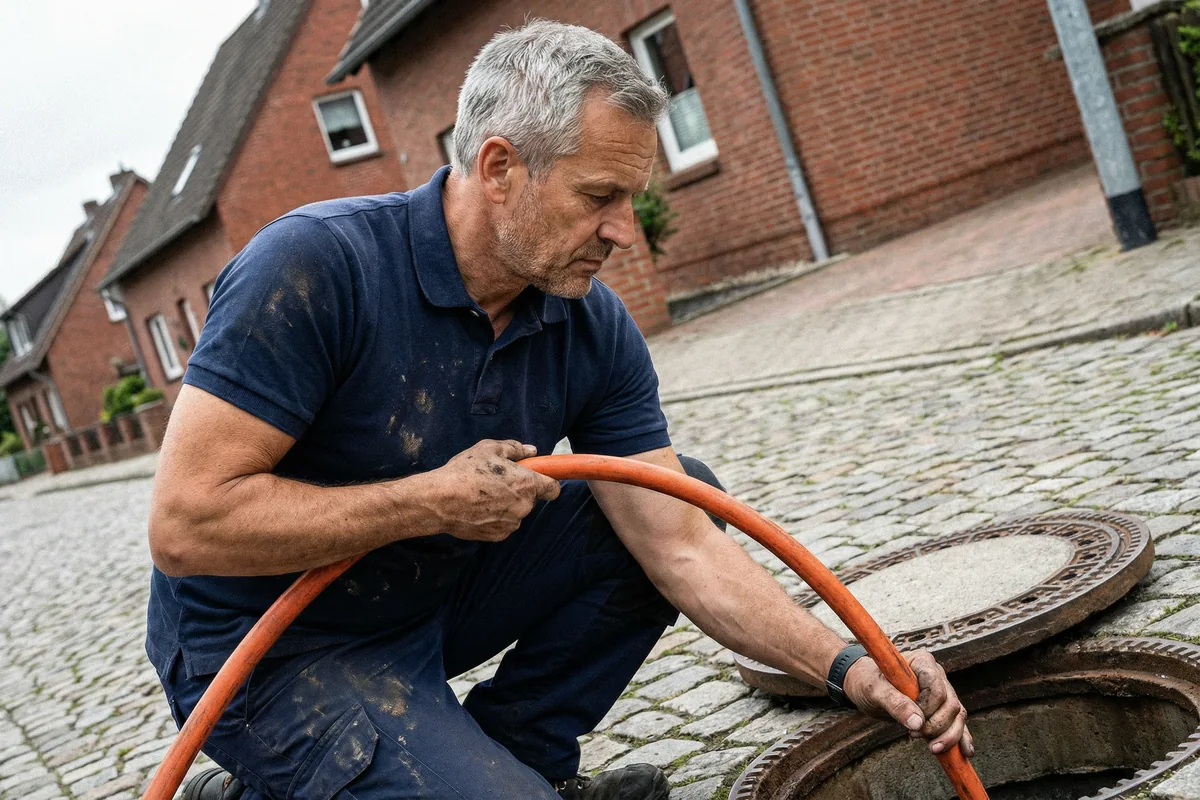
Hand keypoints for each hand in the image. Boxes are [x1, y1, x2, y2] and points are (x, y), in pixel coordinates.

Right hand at [430, 440, 560, 541]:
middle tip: (497, 481)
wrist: (440, 501)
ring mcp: (511, 523)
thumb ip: (515, 449)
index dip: (547, 481)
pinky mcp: (498, 536)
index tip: (537, 477)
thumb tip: (531, 451)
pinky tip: (477, 507)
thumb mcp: (489, 449)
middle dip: (519, 490)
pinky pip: (503, 523)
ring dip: (506, 504)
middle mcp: (524, 507)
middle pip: (530, 498)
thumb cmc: (465, 472)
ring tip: (482, 494)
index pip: (553, 488)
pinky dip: (494, 516)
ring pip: (516, 511)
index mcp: (526, 484)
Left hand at [842, 650, 973, 757]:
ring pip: (958, 715)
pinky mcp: (941, 708)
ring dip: (949, 735)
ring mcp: (942, 691)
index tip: (911, 722)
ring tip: (932, 748)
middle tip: (915, 736)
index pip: (937, 690)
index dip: (928, 710)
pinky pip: (957, 723)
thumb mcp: (874, 690)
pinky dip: (961, 738)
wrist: (863, 684)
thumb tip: (917, 723)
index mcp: (922, 662)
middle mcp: (937, 675)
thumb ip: (895, 703)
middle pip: (951, 705)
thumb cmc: (866, 681)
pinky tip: (965, 752)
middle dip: (937, 726)